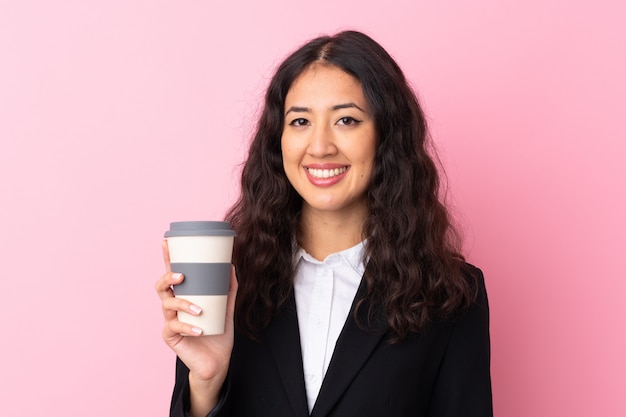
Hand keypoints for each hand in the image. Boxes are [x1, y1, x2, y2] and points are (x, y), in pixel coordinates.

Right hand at [155, 240, 236, 395]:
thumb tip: (231, 265)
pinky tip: (199, 330)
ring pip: (167, 305)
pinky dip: (188, 326)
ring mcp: (170, 320)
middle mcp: (173, 306)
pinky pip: (175, 327)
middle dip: (168, 277)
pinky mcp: (170, 336)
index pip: (173, 273)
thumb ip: (229, 288)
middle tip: (182, 276)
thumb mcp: (227, 307)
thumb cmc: (218, 331)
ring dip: (183, 304)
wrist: (217, 361)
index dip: (168, 257)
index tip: (166, 241)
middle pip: (161, 286)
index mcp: (184, 295)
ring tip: (199, 310)